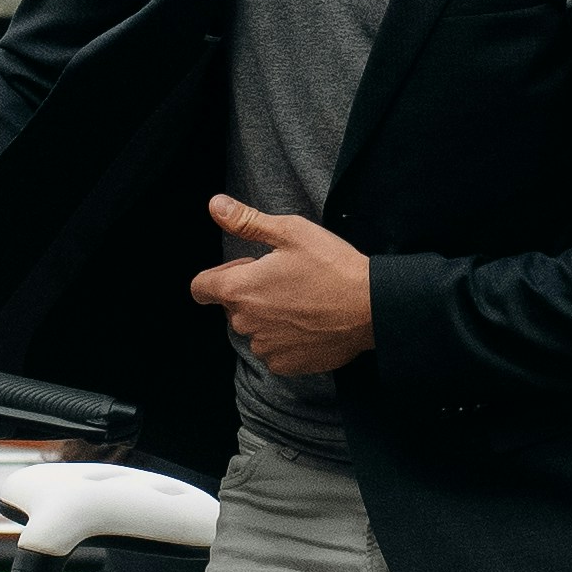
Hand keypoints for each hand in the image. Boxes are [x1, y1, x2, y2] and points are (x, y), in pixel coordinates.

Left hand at [195, 193, 374, 383]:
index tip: (245, 270)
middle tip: (285, 279)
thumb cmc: (332, 266)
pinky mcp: (285, 365)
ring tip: (301, 301)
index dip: (218, 276)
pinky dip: (285, 338)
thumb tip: (216, 206)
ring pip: (254, 329)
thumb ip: (247, 221)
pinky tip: (309, 322)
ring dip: (267, 317)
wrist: (371, 307)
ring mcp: (265, 347)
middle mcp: (245, 323)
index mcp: (239, 290)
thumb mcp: (290, 232)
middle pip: (231, 307)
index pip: (200, 288)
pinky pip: (273, 350)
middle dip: (250, 292)